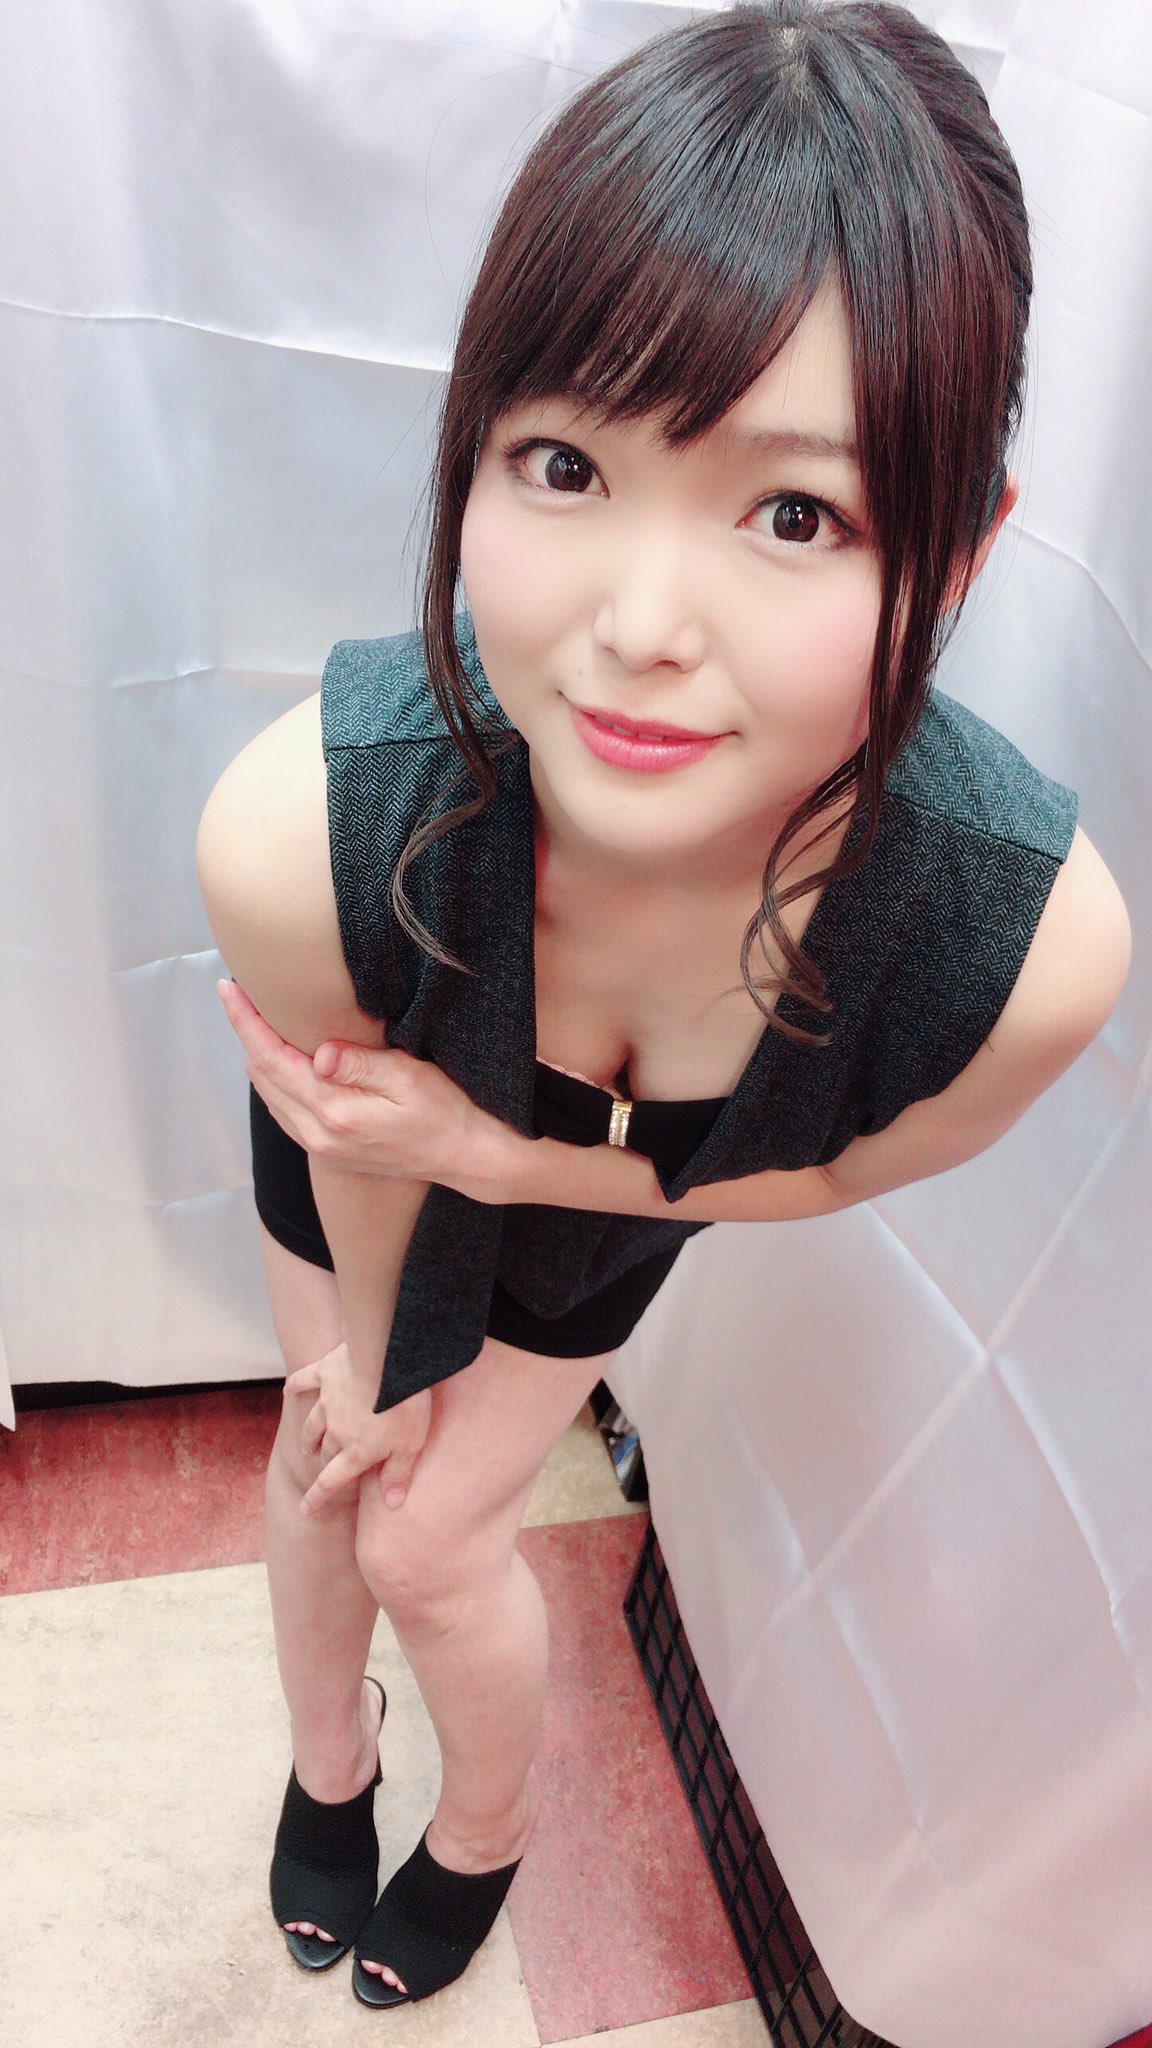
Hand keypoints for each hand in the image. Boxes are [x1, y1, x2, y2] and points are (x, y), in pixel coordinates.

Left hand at [217, 978, 516, 1198]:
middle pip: (262, 1076)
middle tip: (238, 994)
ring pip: (269, 1096)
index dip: (247, 1021)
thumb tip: (319, 1052)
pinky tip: (278, 1061)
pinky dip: (273, 1081)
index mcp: (335, 1113)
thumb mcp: (410, 1079)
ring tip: (253, 1020)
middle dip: (246, 1033)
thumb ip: (361, 1065)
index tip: (229, 988)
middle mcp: (318, 1135)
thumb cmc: (446, 1112)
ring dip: (257, 1056)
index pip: (273, 1059)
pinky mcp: (329, 1151)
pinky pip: (284, 1112)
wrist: (466, 1156)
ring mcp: (321, 1147)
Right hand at [286, 1342, 432, 1514]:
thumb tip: (392, 1505)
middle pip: (324, 1451)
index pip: (331, 1482)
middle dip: (322, 1460)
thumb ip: (398, 1474)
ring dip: (307, 1436)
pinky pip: (303, 1382)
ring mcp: (327, 1402)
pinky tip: (288, 1390)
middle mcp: (336, 1431)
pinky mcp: (325, 1374)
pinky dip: (295, 1386)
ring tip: (306, 1445)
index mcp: (357, 1451)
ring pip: (311, 1425)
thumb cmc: (404, 1406)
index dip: (316, 1498)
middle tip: (321, 1463)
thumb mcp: (410, 1445)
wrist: (386, 1362)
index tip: (304, 1509)